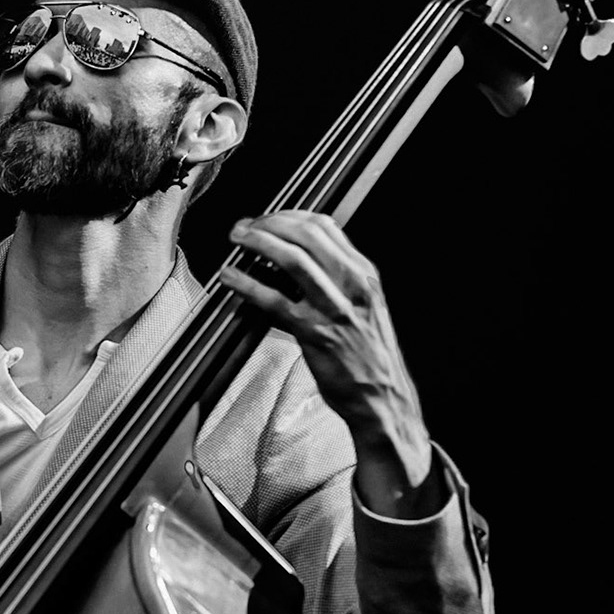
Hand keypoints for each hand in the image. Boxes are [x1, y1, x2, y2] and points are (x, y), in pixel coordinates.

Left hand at [219, 210, 440, 513]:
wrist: (383, 398)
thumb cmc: (368, 355)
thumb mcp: (363, 307)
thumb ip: (337, 280)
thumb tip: (298, 256)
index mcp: (364, 275)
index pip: (325, 226)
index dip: (289, 215)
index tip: (267, 217)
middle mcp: (353, 285)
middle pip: (307, 234)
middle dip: (269, 222)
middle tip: (244, 226)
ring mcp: (335, 309)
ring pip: (293, 259)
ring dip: (259, 242)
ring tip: (237, 238)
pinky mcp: (315, 334)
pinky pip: (274, 300)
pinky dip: (247, 284)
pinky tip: (230, 277)